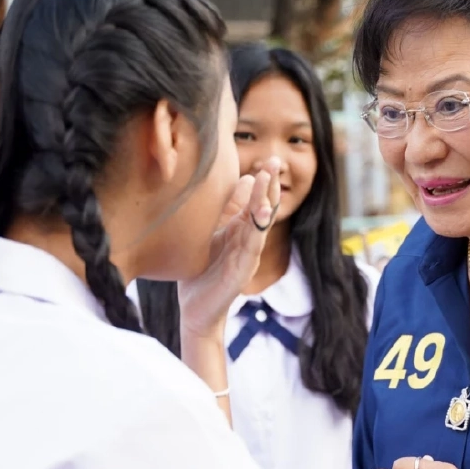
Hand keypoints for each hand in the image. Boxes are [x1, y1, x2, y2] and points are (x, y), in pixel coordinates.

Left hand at [176, 160, 281, 336]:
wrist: (195, 309)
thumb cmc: (201, 271)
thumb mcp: (211, 233)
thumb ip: (226, 210)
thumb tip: (243, 179)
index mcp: (239, 229)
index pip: (255, 199)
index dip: (262, 180)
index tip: (267, 159)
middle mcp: (247, 239)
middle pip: (264, 206)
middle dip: (269, 184)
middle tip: (274, 161)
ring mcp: (247, 253)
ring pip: (261, 222)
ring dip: (266, 200)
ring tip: (268, 178)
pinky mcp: (244, 269)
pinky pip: (254, 244)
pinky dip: (258, 228)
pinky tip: (261, 213)